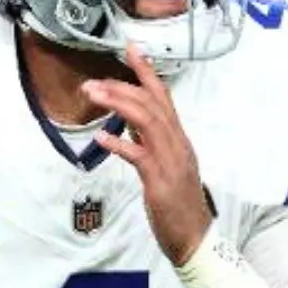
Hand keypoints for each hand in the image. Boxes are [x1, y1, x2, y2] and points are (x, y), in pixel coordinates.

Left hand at [84, 45, 211, 265]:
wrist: (195, 238)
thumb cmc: (178, 204)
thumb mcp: (165, 166)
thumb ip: (150, 144)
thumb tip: (128, 126)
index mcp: (179, 139)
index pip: (163, 97)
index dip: (147, 72)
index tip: (131, 49)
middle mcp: (178, 144)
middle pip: (152, 104)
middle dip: (122, 87)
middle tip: (93, 82)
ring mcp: (171, 161)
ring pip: (147, 121)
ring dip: (119, 104)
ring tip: (94, 96)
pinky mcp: (160, 181)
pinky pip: (139, 156)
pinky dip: (120, 144)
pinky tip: (101, 138)